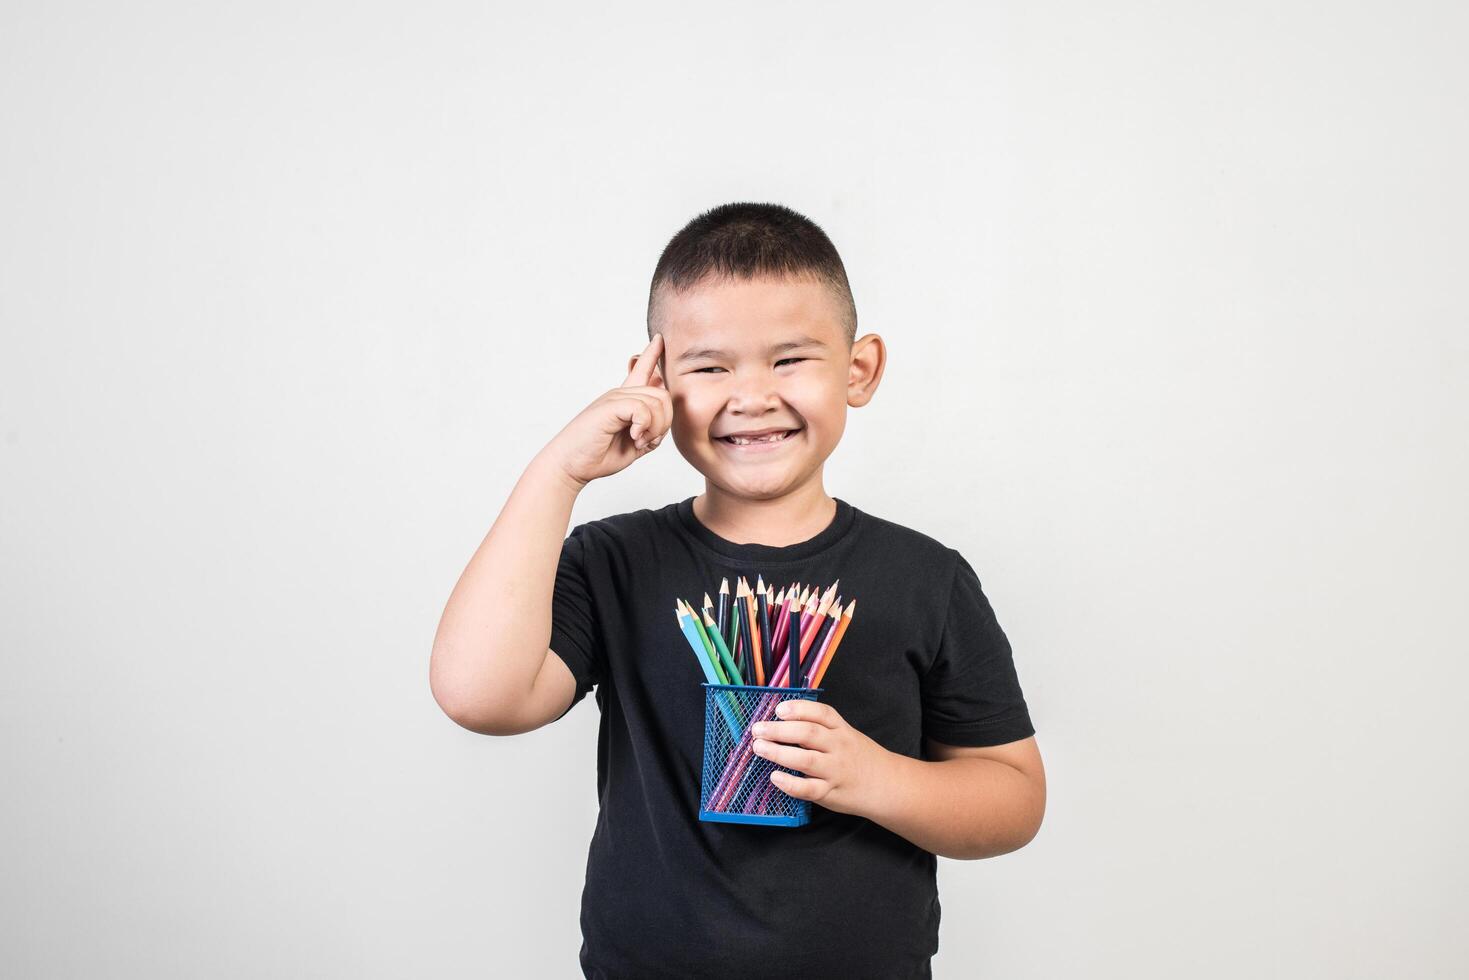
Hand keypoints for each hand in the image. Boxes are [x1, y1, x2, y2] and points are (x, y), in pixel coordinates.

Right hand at [544, 333, 672, 486]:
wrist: (570, 465)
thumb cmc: (597, 456)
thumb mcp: (633, 446)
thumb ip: (650, 433)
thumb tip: (663, 425)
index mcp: (625, 401)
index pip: (641, 370)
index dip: (652, 355)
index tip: (659, 338)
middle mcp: (620, 395)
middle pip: (663, 394)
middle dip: (665, 421)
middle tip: (648, 441)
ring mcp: (614, 398)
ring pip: (656, 401)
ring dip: (655, 427)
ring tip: (639, 441)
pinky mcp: (610, 406)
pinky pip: (642, 408)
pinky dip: (644, 427)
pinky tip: (634, 438)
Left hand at [750, 699, 891, 816]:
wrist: (886, 784)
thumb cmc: (857, 757)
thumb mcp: (845, 734)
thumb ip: (820, 728)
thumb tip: (780, 720)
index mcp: (841, 729)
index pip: (821, 713)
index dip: (799, 709)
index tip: (778, 709)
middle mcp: (839, 747)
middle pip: (808, 734)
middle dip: (779, 730)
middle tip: (758, 730)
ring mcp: (835, 770)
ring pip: (806, 760)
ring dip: (778, 752)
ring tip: (759, 748)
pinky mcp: (831, 792)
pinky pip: (808, 789)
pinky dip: (790, 784)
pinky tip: (775, 777)